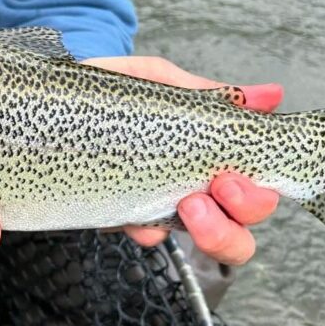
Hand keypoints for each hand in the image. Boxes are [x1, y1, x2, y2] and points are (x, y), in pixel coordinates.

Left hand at [83, 55, 282, 265]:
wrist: (54, 96)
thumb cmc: (114, 90)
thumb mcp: (159, 82)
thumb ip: (207, 94)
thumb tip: (270, 95)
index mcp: (209, 159)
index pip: (255, 194)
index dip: (255, 196)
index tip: (230, 177)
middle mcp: (192, 189)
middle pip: (241, 229)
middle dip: (236, 217)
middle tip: (211, 190)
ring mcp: (157, 206)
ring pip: (206, 243)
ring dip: (210, 233)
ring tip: (185, 205)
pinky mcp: (120, 214)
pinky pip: (146, 237)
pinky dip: (146, 232)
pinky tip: (133, 220)